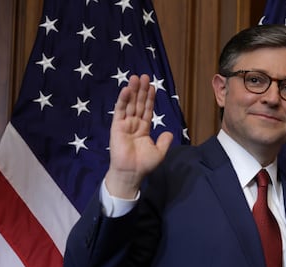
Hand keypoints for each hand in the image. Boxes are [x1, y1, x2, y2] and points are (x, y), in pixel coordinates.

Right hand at [105, 74, 172, 198]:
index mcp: (143, 128)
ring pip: (130, 104)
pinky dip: (123, 100)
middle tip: (144, 76)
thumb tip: (169, 132)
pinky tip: (127, 90)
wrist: (132, 172)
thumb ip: (164, 141)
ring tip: (136, 78)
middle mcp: (134, 124)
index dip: (150, 98)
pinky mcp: (117, 127)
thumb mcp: (159, 152)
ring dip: (133, 91)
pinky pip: (120, 111)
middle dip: (142, 90)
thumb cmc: (144, 164)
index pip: (147, 110)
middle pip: (138, 103)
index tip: (152, 86)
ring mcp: (125, 124)